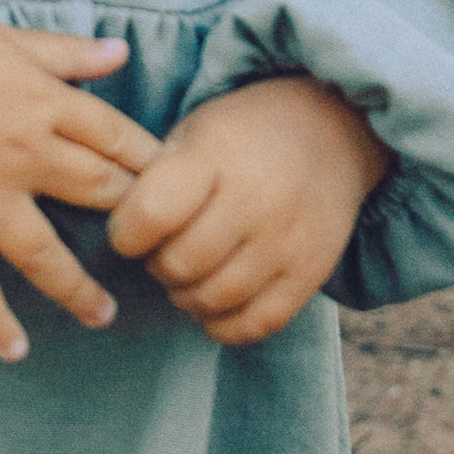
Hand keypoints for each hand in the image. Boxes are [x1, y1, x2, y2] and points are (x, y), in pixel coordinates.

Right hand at [0, 0, 160, 363]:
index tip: (179, 185)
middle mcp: (23, 155)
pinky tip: (15, 351)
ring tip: (102, 315)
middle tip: (157, 251)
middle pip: (97, 195)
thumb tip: (123, 53)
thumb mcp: (5, 39)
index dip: (152, 163)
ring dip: (77, 289)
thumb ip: (67, 53)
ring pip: (44, 254)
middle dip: (134, 222)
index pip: (118, 138)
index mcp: (43, 104)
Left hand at [105, 76, 388, 346]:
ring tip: (188, 272)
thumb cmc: (243, 134)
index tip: (128, 230)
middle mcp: (257, 201)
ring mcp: (288, 242)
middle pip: (180, 264)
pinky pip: (256, 324)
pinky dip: (223, 324)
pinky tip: (214, 302)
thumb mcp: (194, 131)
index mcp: (216, 156)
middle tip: (162, 249)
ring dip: (185, 295)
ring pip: (213, 299)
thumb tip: (120, 234)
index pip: (151, 214)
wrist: (333, 130)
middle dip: (156, 264)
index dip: (125, 233)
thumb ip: (156, 178)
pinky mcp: (311, 273)